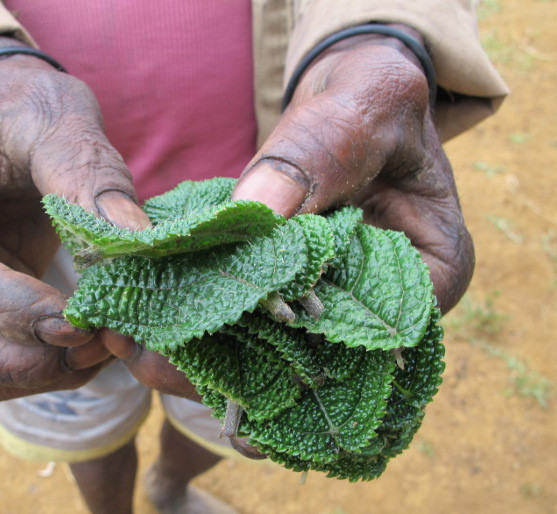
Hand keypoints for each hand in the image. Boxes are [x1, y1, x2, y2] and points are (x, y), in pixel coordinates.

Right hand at [0, 38, 149, 405]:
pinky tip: (84, 348)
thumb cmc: (25, 107)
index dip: (0, 306)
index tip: (74, 320)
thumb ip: (90, 173)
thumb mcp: (58, 117)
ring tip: (98, 345)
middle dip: (9, 359)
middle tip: (89, 343)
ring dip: (28, 373)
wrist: (9, 121)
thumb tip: (137, 240)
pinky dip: (36, 372)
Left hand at [107, 26, 471, 459]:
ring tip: (130, 343)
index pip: (363, 341)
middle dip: (226, 367)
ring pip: (268, 346)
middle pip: (305, 360)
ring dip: (200, 350)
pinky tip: (145, 315)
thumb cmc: (374, 103)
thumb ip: (316, 158)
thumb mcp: (357, 115)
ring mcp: (331, 304)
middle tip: (148, 361)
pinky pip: (245, 314)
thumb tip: (255, 211)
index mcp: (426, 278)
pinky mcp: (289, 291)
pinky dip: (199, 314)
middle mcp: (377, 308)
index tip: (218, 357)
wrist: (352, 102)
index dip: (290, 358)